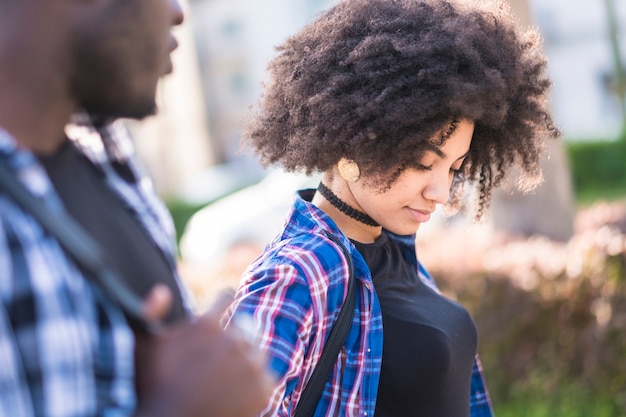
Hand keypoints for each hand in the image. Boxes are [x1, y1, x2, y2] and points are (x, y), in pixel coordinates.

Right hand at [134, 287, 274, 416]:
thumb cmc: (153, 387)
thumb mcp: (145, 347)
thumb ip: (151, 312)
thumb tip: (163, 289)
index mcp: (207, 324)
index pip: (227, 297)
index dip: (223, 303)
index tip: (223, 314)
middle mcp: (233, 339)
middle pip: (244, 325)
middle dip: (232, 338)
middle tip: (215, 360)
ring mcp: (250, 363)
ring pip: (256, 349)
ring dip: (245, 358)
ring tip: (224, 378)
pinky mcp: (263, 386)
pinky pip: (266, 373)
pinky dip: (255, 380)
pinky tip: (235, 391)